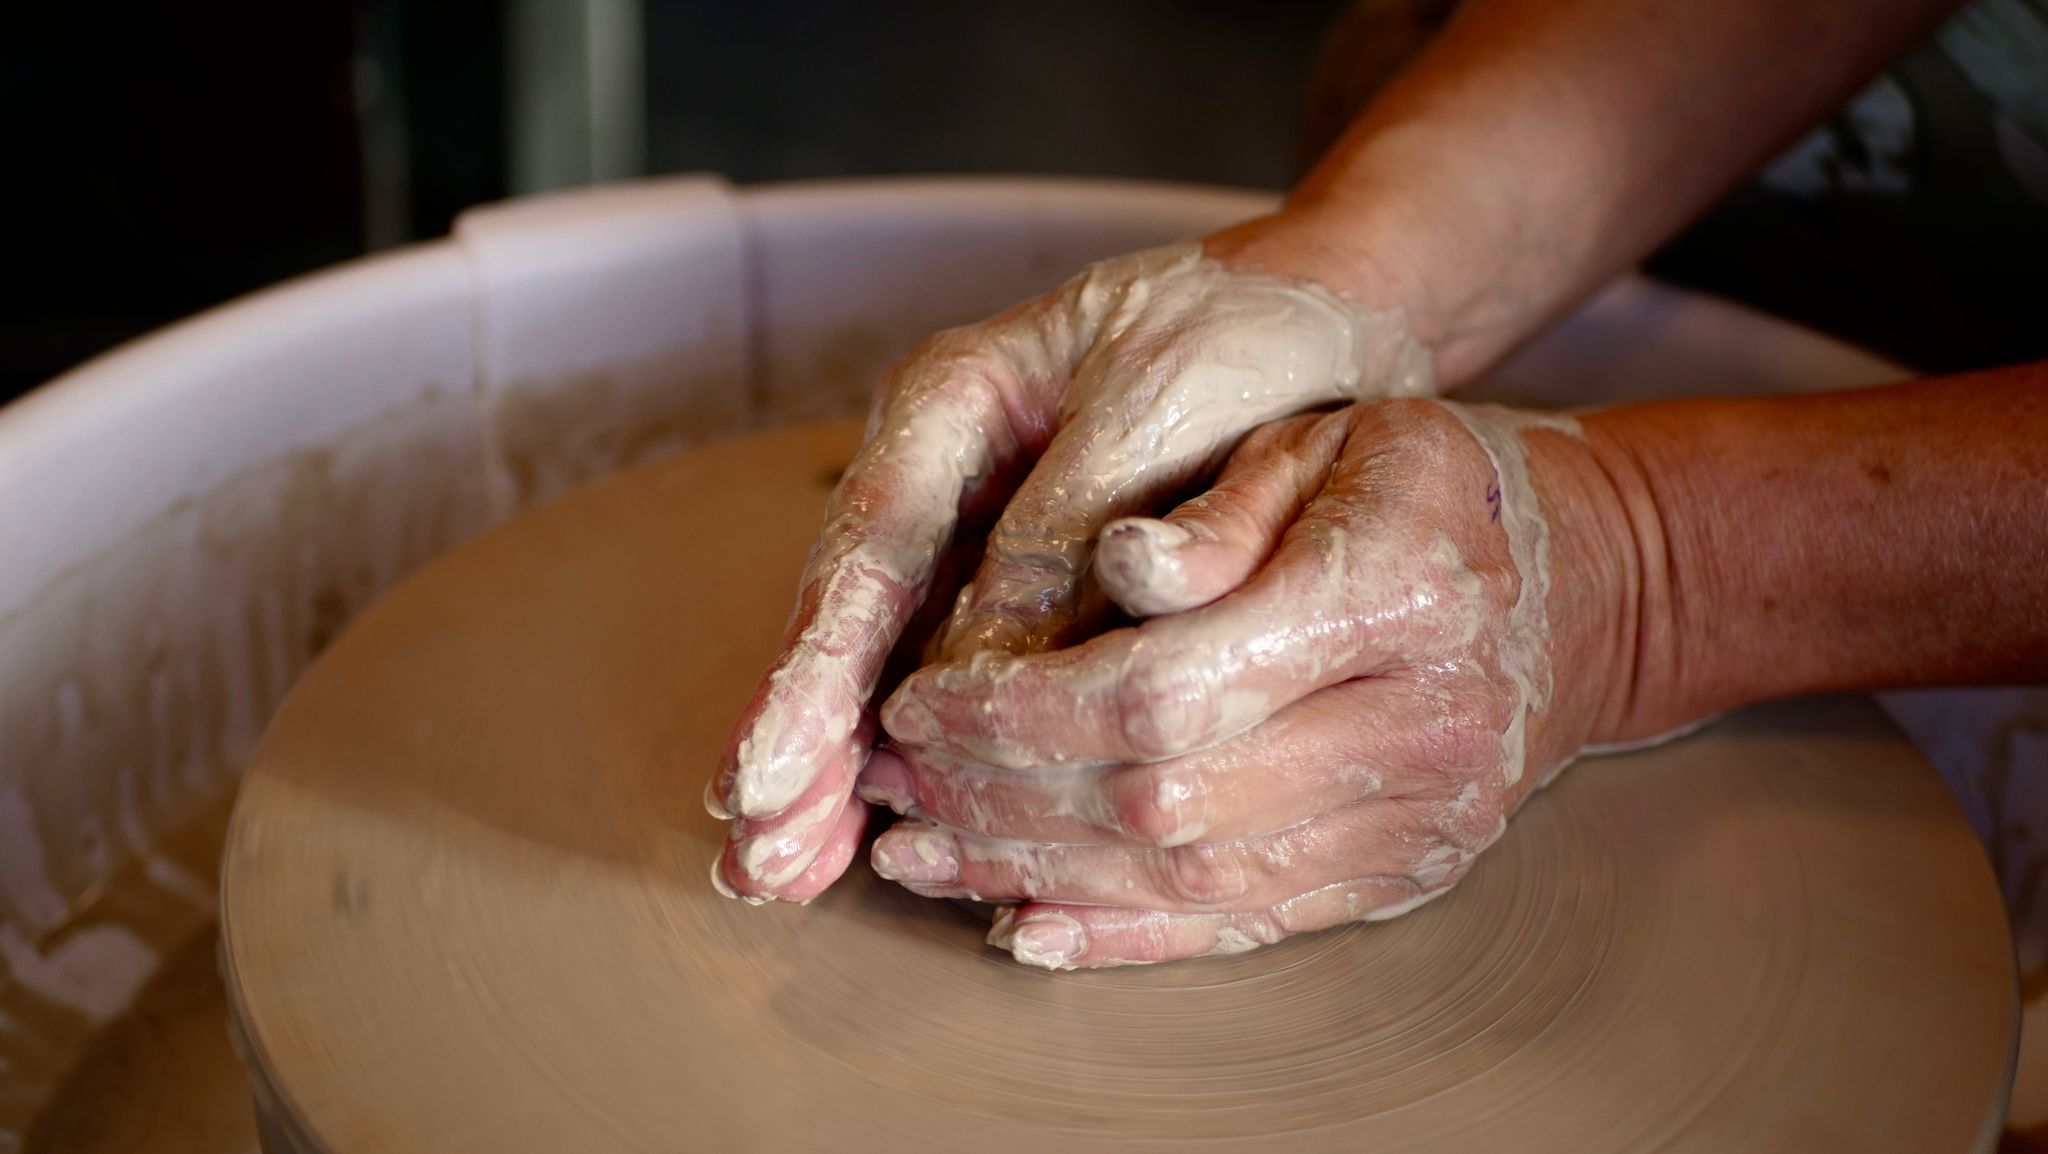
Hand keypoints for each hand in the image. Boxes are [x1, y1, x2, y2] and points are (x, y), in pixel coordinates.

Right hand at [708, 233, 1433, 901]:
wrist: (1333, 316)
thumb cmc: (1246, 334)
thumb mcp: (1156, 408)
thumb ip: (1062, 528)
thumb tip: (972, 678)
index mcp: (950, 400)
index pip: (869, 549)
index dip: (815, 672)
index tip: (770, 773)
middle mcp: (941, 474)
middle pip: (852, 620)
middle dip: (801, 742)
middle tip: (759, 858)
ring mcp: (978, 534)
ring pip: (892, 662)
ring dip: (840, 770)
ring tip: (781, 873)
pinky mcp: (1031, 589)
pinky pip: (963, 681)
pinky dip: (927, 758)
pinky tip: (872, 838)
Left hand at [860, 398, 1642, 965]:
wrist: (1578, 587)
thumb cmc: (1428, 488)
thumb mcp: (1328, 441)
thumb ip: (1218, 509)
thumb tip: (1114, 560)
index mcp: (1391, 595)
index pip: (1163, 688)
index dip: (1016, 712)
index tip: (917, 700)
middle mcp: (1416, 727)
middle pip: (1160, 798)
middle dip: (999, 797)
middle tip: (892, 777)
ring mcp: (1416, 820)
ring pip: (1188, 877)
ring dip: (1031, 872)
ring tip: (919, 851)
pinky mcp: (1399, 874)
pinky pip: (1245, 924)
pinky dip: (1124, 934)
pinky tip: (1025, 923)